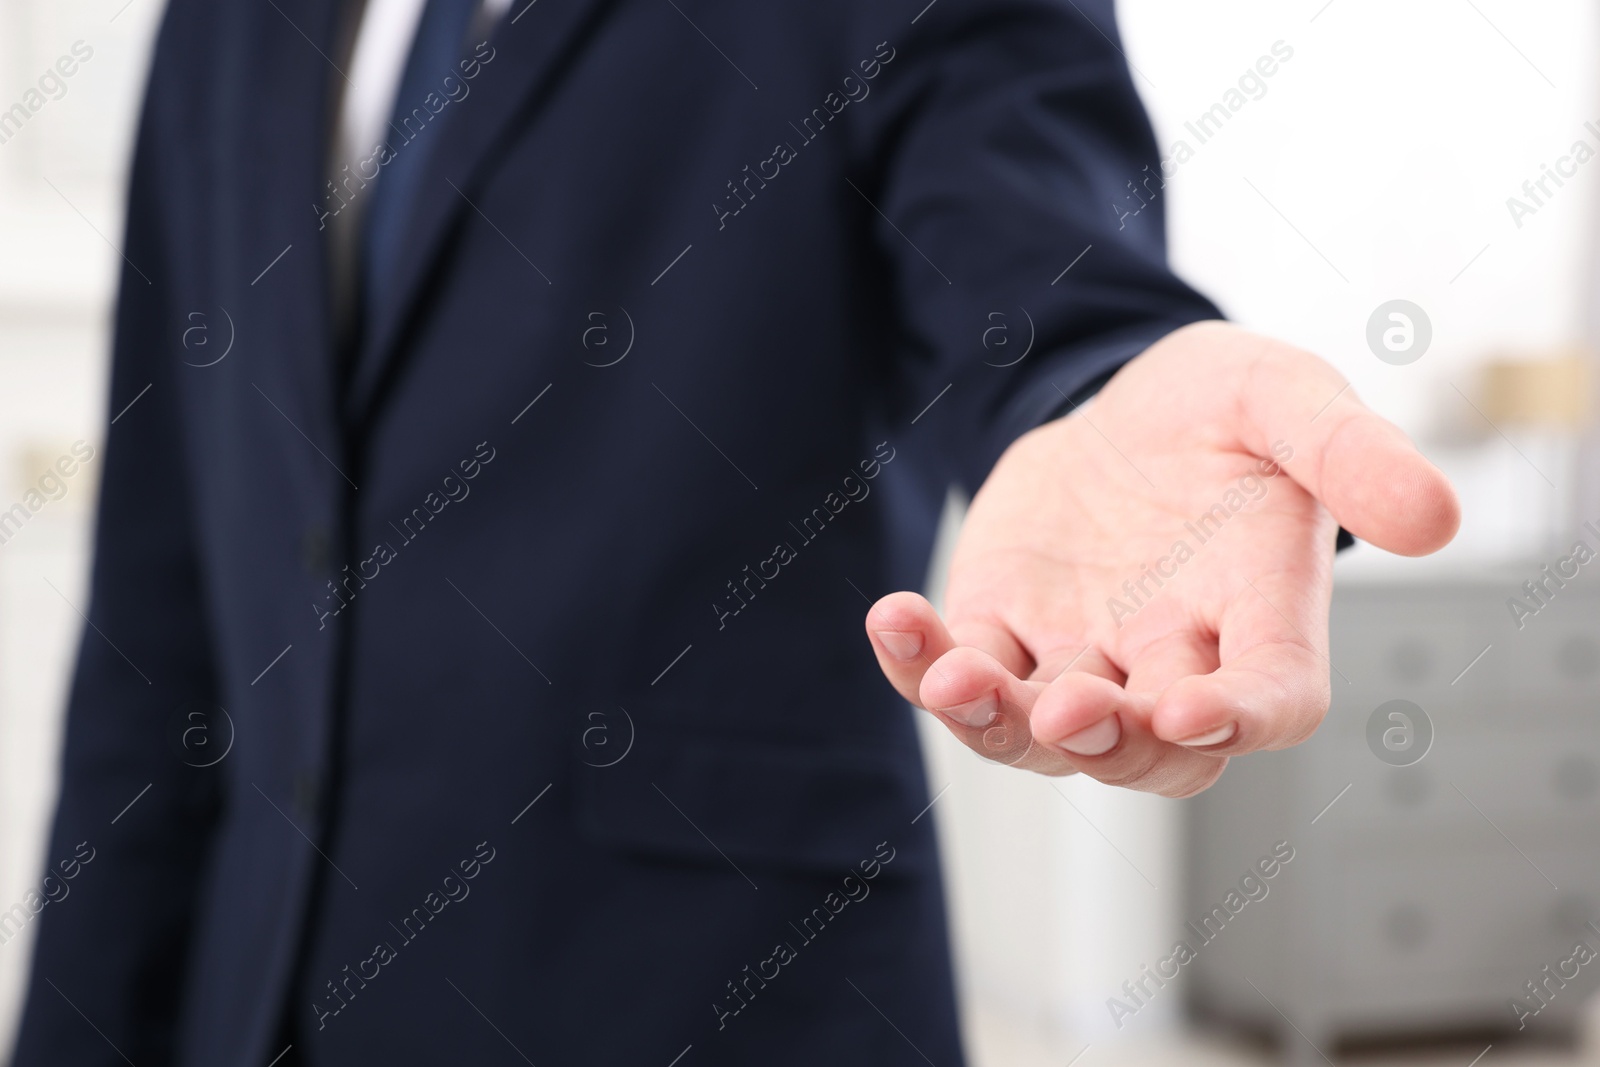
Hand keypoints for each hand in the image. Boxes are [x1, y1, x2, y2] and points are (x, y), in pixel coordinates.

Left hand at [864, 321, 1459, 796]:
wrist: (1121, 405)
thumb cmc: (1223, 412)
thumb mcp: (1289, 398)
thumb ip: (1351, 452)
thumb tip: (1435, 519)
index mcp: (1260, 616)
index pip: (1272, 700)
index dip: (1240, 719)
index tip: (1193, 709)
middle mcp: (1171, 662)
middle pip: (1148, 751)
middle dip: (1107, 740)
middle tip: (1071, 708)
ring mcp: (1081, 657)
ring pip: (1037, 734)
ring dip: (995, 720)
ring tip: (952, 675)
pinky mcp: (1003, 631)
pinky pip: (959, 671)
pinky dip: (920, 662)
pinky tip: (893, 619)